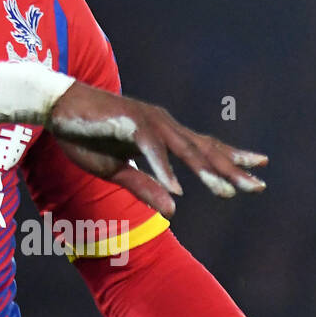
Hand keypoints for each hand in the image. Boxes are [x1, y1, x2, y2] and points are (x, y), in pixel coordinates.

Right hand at [47, 81, 267, 216]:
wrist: (56, 107)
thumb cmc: (85, 135)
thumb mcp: (116, 170)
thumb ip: (144, 187)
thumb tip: (174, 208)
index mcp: (161, 133)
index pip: (204, 147)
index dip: (231, 158)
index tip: (259, 167)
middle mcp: (161, 124)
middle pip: (203, 149)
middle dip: (232, 168)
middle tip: (259, 185)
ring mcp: (147, 121)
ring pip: (184, 149)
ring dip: (205, 171)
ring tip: (227, 192)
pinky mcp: (129, 124)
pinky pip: (151, 151)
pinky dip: (164, 170)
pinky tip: (176, 188)